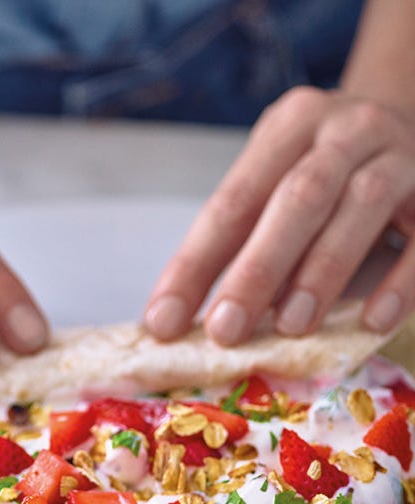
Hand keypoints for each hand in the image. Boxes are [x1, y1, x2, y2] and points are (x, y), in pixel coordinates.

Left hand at [144, 87, 414, 344]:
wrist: (414, 121)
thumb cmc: (326, 173)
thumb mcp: (278, 184)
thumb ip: (241, 240)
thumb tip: (186, 321)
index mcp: (287, 129)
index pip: (230, 203)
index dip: (193, 266)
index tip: (162, 322)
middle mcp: (344, 130)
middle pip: (295, 200)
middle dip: (255, 270)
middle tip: (225, 332)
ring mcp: (401, 153)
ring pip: (360, 206)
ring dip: (322, 272)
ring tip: (290, 328)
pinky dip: (401, 281)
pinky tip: (372, 321)